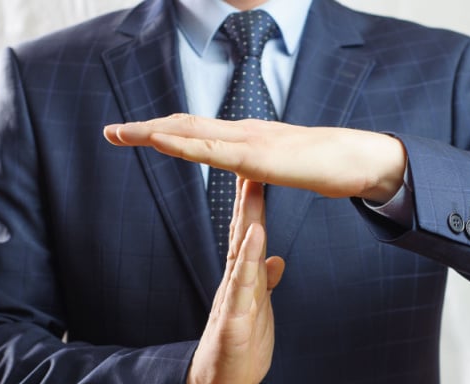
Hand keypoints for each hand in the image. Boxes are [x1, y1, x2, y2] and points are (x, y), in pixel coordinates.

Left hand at [104, 114, 406, 202]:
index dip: (166, 132)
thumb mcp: (283, 168)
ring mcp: (248, 141)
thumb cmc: (326, 166)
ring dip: (152, 131)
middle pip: (185, 126)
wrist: (358, 160)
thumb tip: (250, 170)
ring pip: (190, 132)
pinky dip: (181, 142)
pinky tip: (157, 140)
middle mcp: (241, 132)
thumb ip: (262, 168)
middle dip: (146, 128)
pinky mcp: (256, 156)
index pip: (198, 132)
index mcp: (246, 138)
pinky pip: (211, 149)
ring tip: (119, 132)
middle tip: (111, 131)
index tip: (136, 135)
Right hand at [179, 178, 284, 383]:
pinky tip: (256, 239)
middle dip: (248, 198)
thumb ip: (264, 283)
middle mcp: (234, 284)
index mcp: (242, 281)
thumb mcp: (259, 311)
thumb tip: (275, 258)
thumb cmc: (240, 348)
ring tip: (252, 187)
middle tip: (252, 159)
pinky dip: (249, 262)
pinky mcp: (232, 322)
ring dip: (247, 219)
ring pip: (240, 253)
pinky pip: (241, 288)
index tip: (259, 170)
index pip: (248, 235)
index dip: (254, 203)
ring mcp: (232, 300)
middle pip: (241, 234)